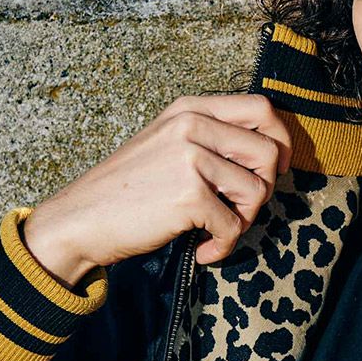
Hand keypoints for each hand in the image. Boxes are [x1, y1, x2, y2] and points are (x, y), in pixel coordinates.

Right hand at [21, 93, 292, 286]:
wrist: (80, 220)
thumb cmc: (130, 190)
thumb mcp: (168, 144)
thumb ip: (211, 139)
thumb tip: (272, 155)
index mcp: (190, 109)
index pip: (262, 109)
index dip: (281, 141)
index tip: (276, 169)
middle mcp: (191, 125)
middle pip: (268, 152)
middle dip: (265, 188)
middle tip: (240, 209)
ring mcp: (190, 158)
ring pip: (257, 191)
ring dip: (244, 220)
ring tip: (218, 230)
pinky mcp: (189, 195)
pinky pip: (233, 226)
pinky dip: (223, 246)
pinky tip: (204, 251)